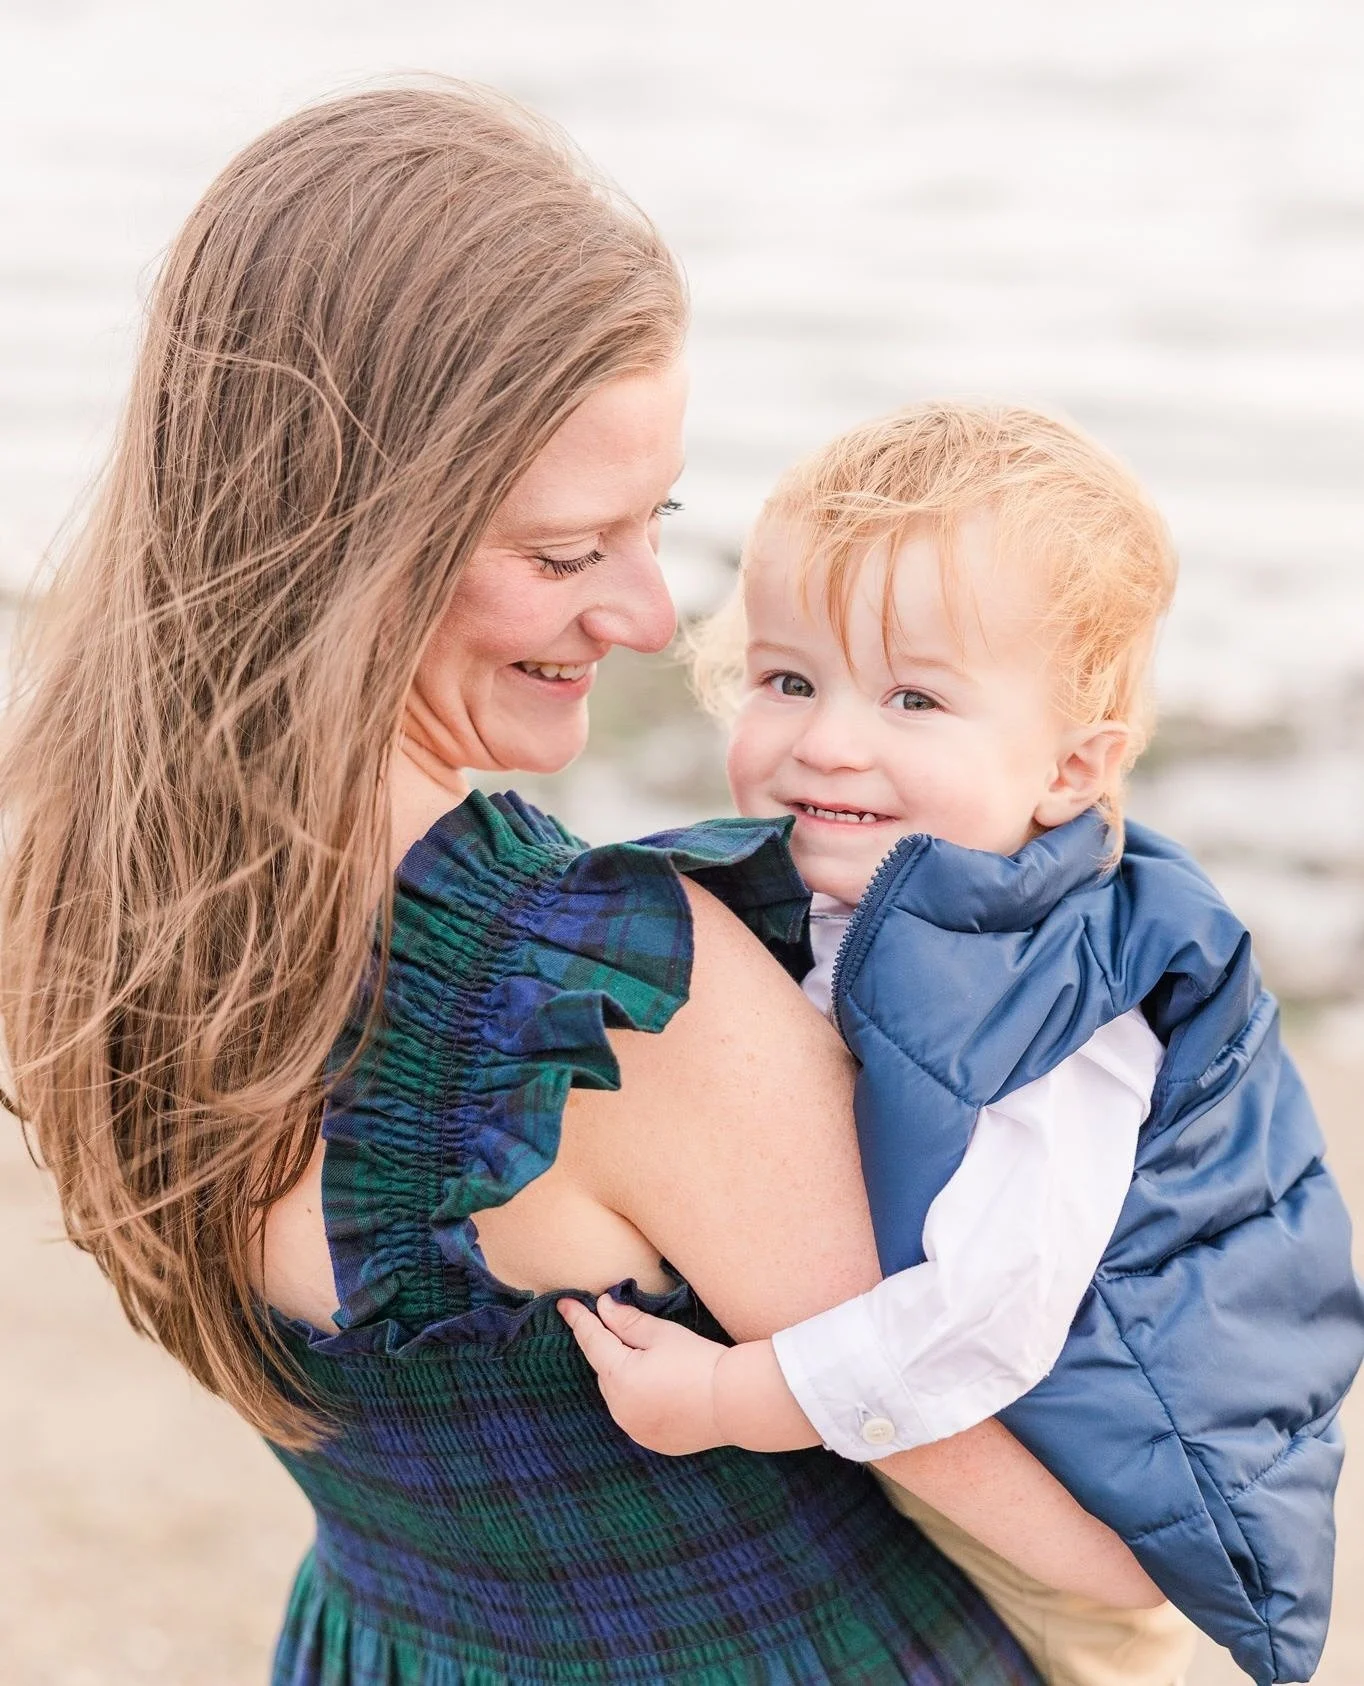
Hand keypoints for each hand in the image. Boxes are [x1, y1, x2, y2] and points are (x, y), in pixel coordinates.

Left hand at [557, 1294, 727, 1454]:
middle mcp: (619, 1408)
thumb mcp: (661, 1334)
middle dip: (608, 1347)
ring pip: (617, 1394)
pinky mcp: (651, 1442)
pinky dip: (637, 1399)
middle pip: (604, 1369)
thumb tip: (604, 1307)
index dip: (578, 1319)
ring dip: (622, 1375)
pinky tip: (657, 1389)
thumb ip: (627, 1322)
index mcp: (618, 1377)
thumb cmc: (698, 1361)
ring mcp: (634, 1429)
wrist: (734, 1403)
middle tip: (618, 1326)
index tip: (564, 1304)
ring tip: (647, 1360)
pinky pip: (633, 1414)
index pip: (591, 1340)